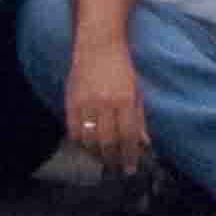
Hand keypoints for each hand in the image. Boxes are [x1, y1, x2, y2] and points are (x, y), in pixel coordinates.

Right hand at [66, 41, 151, 176]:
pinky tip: (87, 147)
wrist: (98, 46)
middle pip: (108, 142)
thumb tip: (144, 145)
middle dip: (113, 160)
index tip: (130, 169)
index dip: (129, 156)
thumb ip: (139, 119)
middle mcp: (106, 103)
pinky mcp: (71, 102)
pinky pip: (74, 131)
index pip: (128, 136)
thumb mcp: (137, 91)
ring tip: (103, 160)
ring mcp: (86, 103)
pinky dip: (80, 143)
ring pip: (90, 140)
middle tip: (116, 168)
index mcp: (125, 100)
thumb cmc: (121, 69)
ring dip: (97, 155)